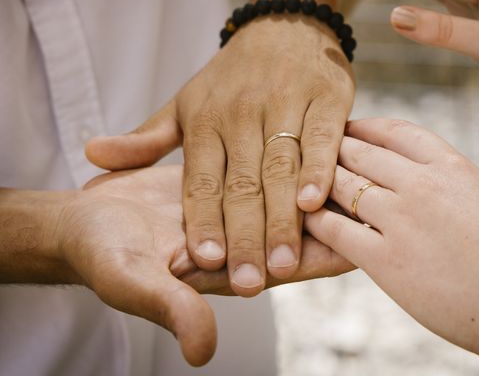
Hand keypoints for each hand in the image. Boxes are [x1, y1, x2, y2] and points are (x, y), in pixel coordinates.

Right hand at [57, 165, 353, 365]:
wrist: (80, 220)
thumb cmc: (100, 252)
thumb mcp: (130, 280)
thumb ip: (169, 307)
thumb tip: (203, 350)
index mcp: (230, 269)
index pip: (294, 264)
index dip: (328, 254)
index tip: (368, 239)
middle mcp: (241, 241)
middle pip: (301, 232)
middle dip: (336, 217)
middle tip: (381, 198)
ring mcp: (235, 209)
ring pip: (288, 198)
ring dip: (319, 187)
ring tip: (364, 166)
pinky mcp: (225, 182)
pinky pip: (266, 172)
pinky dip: (289, 163)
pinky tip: (315, 145)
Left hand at [85, 15, 354, 295]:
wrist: (285, 24)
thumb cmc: (233, 75)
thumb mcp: (185, 101)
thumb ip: (147, 137)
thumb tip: (92, 156)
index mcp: (206, 120)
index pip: (200, 180)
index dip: (202, 221)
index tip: (202, 262)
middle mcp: (242, 113)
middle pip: (242, 183)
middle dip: (245, 236)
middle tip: (247, 283)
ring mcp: (285, 104)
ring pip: (281, 167)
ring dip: (282, 218)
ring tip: (282, 264)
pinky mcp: (326, 97)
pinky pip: (321, 138)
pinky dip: (319, 169)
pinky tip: (315, 203)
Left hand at [304, 119, 478, 373]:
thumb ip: (446, 179)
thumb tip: (414, 171)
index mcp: (450, 164)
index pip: (394, 129)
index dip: (364, 126)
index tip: (346, 129)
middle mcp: (422, 183)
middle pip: (359, 151)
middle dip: (331, 150)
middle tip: (309, 153)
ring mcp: (402, 219)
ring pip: (340, 183)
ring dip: (316, 182)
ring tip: (300, 183)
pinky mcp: (385, 260)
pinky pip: (334, 228)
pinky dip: (315, 219)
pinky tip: (305, 218)